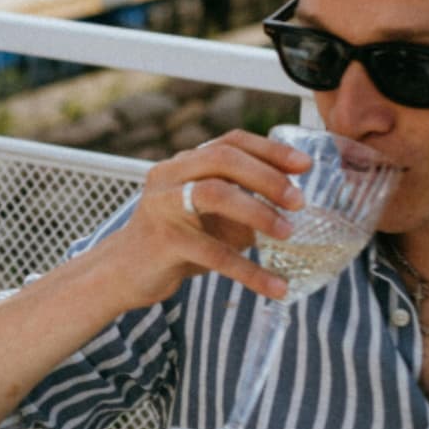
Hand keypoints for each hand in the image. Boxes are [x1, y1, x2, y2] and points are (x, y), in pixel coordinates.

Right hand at [90, 129, 308, 308]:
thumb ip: (243, 203)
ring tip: (288, 233)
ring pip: (214, 193)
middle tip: (299, 202)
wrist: (123, 272)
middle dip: (267, 177)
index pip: (229, 142)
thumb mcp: (209, 215)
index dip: (269, 150)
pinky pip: (213, 252)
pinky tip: (276, 287)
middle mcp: (168, 176)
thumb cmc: (174, 241)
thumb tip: (296, 206)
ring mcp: (162, 206)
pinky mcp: (163, 241)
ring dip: (258, 212)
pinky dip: (249, 271)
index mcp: (182, 165)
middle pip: (221, 159)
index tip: (305, 165)